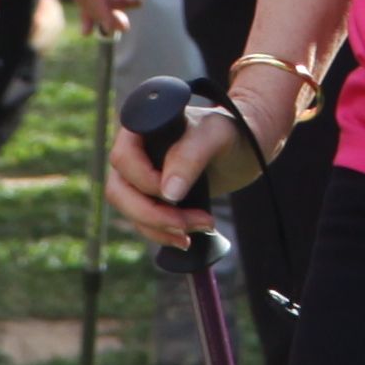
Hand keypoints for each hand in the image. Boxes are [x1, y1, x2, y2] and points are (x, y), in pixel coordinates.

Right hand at [103, 69, 279, 245]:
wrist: (244, 148)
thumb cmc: (229, 131)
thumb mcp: (215, 136)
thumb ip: (190, 156)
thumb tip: (167, 194)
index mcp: (140, 128)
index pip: (123, 159)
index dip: (144, 181)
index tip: (175, 194)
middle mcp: (134, 152)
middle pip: (119, 191)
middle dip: (152, 215)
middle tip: (187, 225)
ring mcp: (139, 176)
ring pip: (130, 211)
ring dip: (160, 228)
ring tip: (201, 228)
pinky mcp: (151, 198)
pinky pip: (143, 222)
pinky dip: (163, 234)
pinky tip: (188, 237)